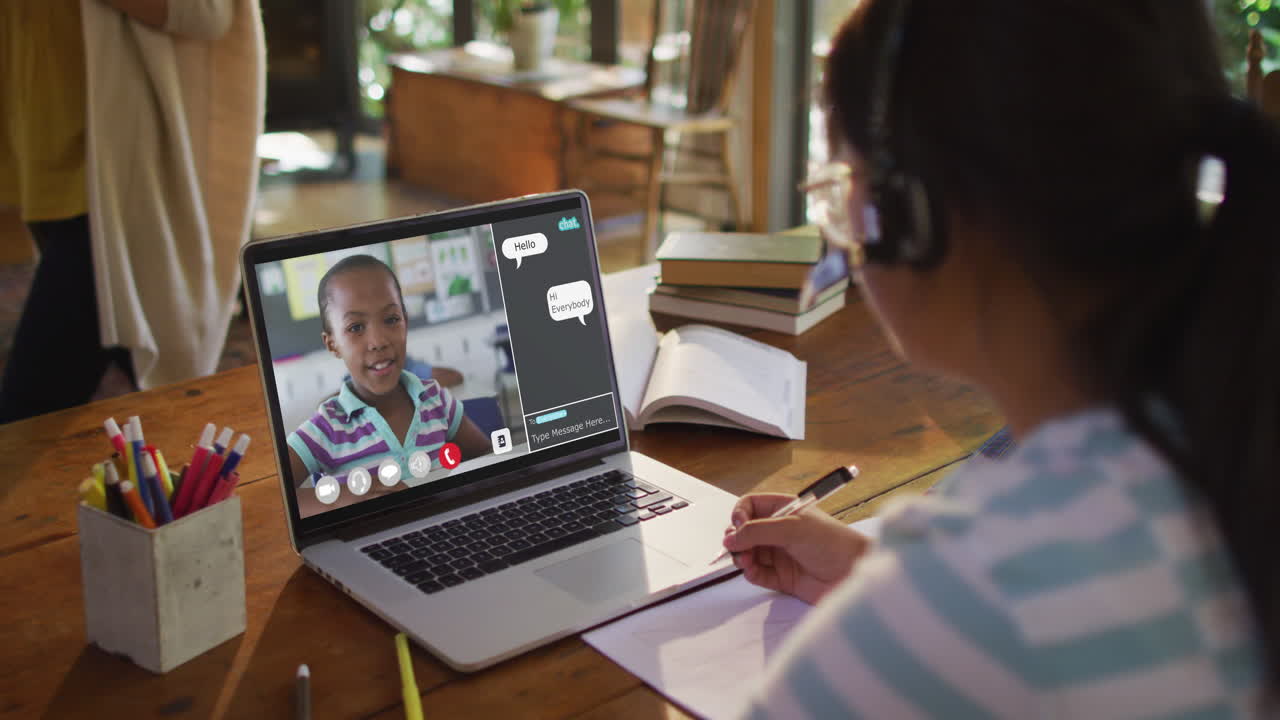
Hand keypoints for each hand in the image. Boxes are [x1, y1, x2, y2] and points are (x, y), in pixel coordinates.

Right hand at [721, 493, 872, 604]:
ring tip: (746, 561)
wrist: (853, 574)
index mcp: (784, 510)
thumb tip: (731, 537)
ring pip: (747, 553)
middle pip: (744, 531)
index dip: (740, 515)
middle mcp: (779, 531)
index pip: (750, 506)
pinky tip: (752, 571)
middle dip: (737, 539)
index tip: (738, 526)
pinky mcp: (781, 577)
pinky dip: (750, 573)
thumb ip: (758, 531)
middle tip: (737, 547)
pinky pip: (756, 573)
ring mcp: (780, 554)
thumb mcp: (793, 529)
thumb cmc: (834, 543)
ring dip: (741, 557)